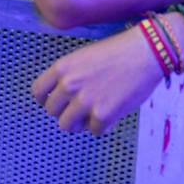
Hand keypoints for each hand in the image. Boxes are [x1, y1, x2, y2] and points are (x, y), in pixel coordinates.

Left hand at [31, 27, 162, 134]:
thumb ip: (69, 76)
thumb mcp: (83, 57)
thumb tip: (61, 97)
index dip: (45, 100)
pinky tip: (110, 113)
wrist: (145, 52)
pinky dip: (102, 126)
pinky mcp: (102, 115)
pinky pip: (93, 131)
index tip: (54, 102)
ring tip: (92, 114)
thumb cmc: (118, 52)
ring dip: (79, 123)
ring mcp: (85, 101)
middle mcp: (69, 85)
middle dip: (64, 112)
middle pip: (52, 111)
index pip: (38, 92)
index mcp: (62, 68)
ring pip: (67, 126)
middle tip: (78, 109)